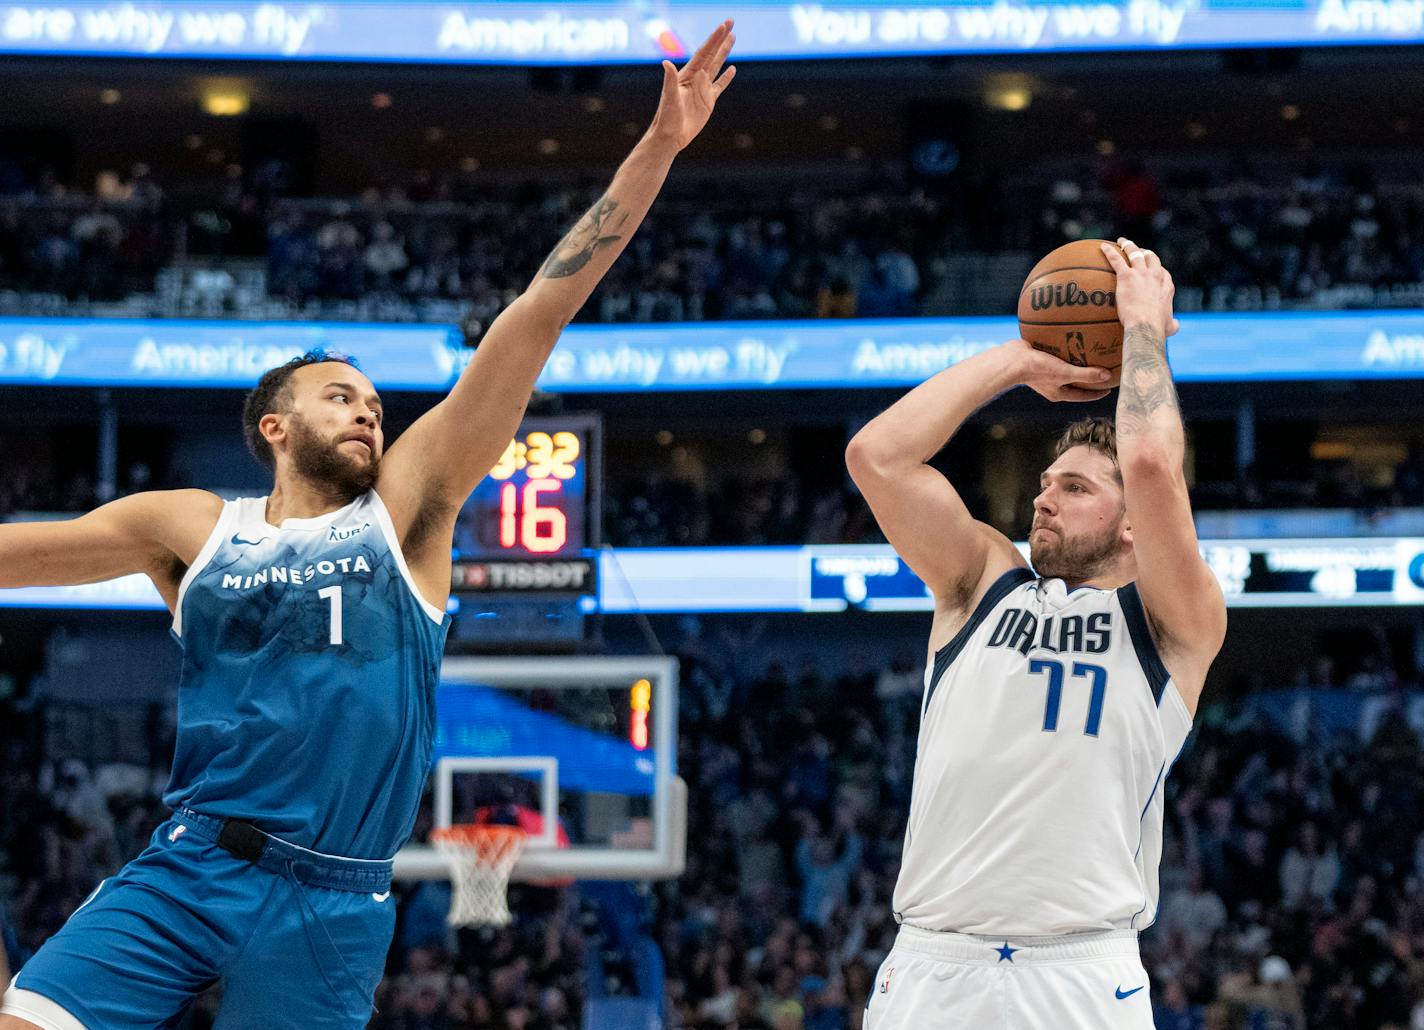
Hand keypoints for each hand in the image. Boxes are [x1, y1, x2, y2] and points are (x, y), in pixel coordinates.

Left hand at [647, 20, 736, 151]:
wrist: (670, 136)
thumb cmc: (666, 118)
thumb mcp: (669, 98)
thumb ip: (670, 80)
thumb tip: (666, 62)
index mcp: (687, 75)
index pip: (704, 52)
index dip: (714, 39)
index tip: (724, 26)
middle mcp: (695, 79)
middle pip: (711, 54)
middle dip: (721, 39)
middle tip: (730, 22)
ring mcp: (702, 89)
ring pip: (716, 66)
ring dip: (724, 52)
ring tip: (732, 38)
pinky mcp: (708, 102)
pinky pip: (719, 86)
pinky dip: (726, 78)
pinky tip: (732, 69)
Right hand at [1007, 338, 1113, 402]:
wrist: (1012, 360)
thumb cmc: (1037, 370)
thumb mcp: (1065, 373)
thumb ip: (1086, 375)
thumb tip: (1107, 376)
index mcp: (1058, 393)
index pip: (1083, 395)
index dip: (1097, 393)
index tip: (1109, 388)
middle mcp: (1052, 385)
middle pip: (1075, 384)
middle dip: (1089, 379)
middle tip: (1103, 371)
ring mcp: (1045, 374)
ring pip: (1066, 370)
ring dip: (1077, 364)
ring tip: (1089, 355)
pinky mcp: (1039, 361)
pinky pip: (1057, 357)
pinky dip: (1066, 352)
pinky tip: (1071, 341)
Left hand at [1101, 238, 1179, 338]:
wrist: (1146, 326)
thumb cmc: (1157, 328)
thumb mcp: (1170, 326)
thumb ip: (1172, 323)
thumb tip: (1175, 325)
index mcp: (1166, 285)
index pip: (1161, 271)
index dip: (1155, 267)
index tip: (1150, 266)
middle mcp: (1156, 275)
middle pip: (1150, 257)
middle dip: (1144, 252)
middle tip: (1137, 250)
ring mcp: (1141, 274)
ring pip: (1134, 253)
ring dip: (1128, 246)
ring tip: (1121, 242)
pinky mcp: (1126, 276)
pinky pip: (1116, 259)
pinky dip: (1109, 252)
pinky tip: (1102, 247)